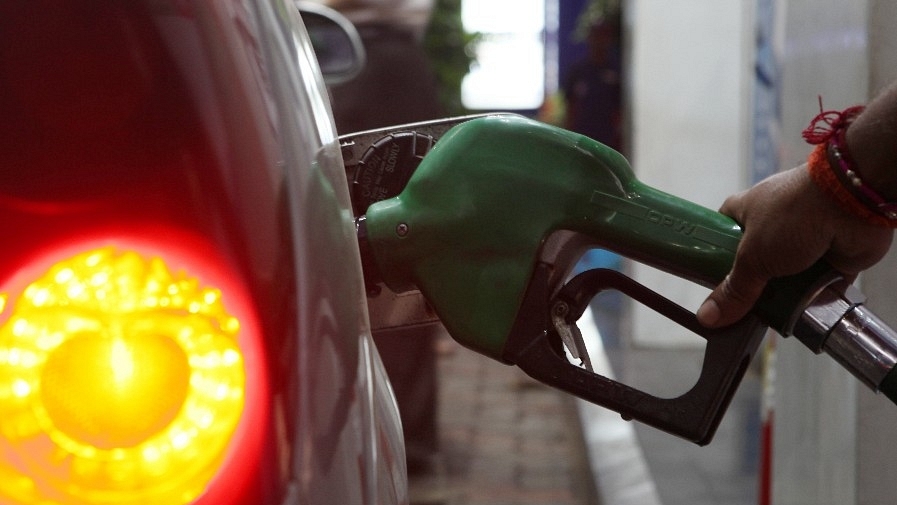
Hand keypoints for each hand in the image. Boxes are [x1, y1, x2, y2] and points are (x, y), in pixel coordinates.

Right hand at [696, 165, 893, 327]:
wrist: (853, 203)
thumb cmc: (792, 215)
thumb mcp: (752, 256)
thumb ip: (734, 290)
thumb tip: (707, 318)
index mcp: (747, 211)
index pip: (721, 233)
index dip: (713, 256)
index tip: (708, 282)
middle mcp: (774, 224)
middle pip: (754, 263)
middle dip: (751, 286)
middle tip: (740, 311)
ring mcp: (805, 241)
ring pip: (786, 277)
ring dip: (783, 296)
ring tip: (772, 320)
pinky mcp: (833, 258)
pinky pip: (817, 286)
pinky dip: (812, 299)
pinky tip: (803, 317)